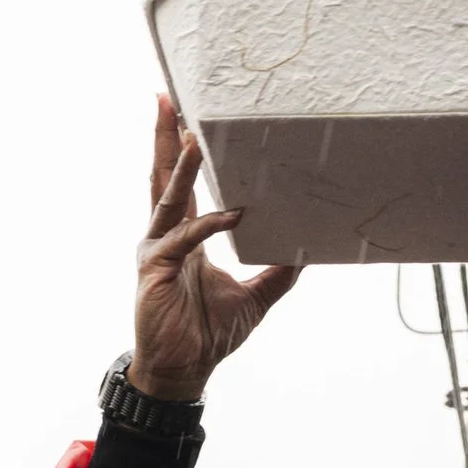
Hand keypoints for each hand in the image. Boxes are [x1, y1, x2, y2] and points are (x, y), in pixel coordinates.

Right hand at [131, 95, 300, 400]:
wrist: (184, 369)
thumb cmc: (208, 333)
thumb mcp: (256, 295)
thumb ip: (279, 270)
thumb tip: (310, 249)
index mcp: (186, 236)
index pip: (182, 183)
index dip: (182, 151)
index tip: (188, 116)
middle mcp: (167, 236)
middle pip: (164, 176)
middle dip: (167, 138)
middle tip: (167, 98)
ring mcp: (158, 250)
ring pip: (168, 197)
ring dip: (181, 164)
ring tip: (190, 131)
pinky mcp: (157, 269)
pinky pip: (186, 238)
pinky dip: (210, 223)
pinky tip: (233, 213)